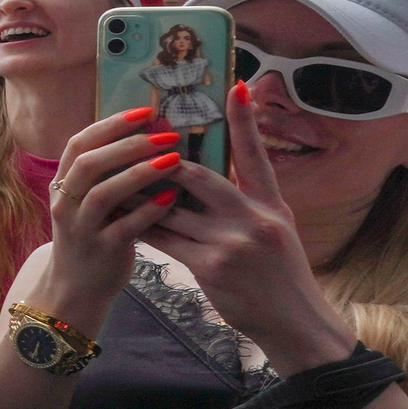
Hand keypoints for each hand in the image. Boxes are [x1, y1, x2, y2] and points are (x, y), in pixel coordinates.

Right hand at [37, 108, 180, 317]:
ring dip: (140, 173)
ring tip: (174, 159)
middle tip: (166, 134)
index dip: (111, 125)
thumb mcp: (86, 200)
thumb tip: (148, 133)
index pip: (79, 144)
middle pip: (90, 164)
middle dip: (129, 144)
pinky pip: (126, 228)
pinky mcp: (102, 251)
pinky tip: (172, 196)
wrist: (74, 286)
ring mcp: (81, 228)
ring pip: (104, 194)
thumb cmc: (92, 233)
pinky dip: (149, 210)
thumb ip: (105, 172)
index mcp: (62, 184)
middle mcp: (66, 203)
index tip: (145, 111)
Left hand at [150, 82, 342, 369]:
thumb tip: (210, 174)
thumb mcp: (277, 229)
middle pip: (198, 175)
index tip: (235, 86)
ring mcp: (231, 242)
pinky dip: (141, 224)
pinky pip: (163, 237)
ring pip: (171, 206)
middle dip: (162, 161)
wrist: (294, 322)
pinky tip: (122, 215)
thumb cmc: (280, 274)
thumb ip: (248, 201)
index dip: (245, 120)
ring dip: (141, 193)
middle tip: (136, 141)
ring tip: (114, 177)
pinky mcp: (210, 266)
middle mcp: (254, 218)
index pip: (256, 155)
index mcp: (272, 205)